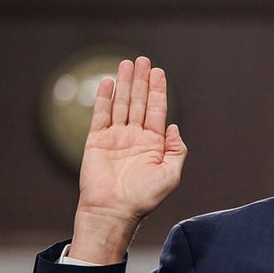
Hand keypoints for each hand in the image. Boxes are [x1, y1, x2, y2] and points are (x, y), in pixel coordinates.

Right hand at [69, 57, 186, 263]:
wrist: (113, 211)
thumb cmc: (143, 198)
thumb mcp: (170, 175)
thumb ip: (176, 150)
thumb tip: (175, 127)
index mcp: (154, 144)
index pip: (157, 111)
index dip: (158, 91)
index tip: (158, 72)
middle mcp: (135, 138)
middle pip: (140, 102)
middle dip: (142, 81)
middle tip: (142, 60)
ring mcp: (116, 138)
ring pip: (121, 104)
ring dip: (125, 84)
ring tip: (126, 64)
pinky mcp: (97, 141)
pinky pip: (101, 115)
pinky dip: (104, 98)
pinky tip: (108, 82)